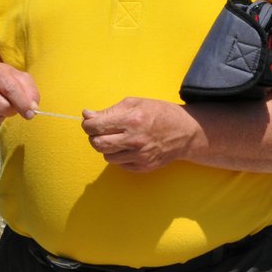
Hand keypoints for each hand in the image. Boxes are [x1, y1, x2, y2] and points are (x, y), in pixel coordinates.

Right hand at [0, 61, 40, 128]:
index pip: (10, 89)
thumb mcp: (16, 77)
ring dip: (2, 116)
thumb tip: (33, 108)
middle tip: (11, 105)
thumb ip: (29, 90)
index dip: (23, 103)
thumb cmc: (1, 80)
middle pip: (3, 107)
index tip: (30, 113)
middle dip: (12, 110)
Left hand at [81, 97, 198, 171]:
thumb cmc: (159, 113)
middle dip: (94, 137)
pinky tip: (128, 147)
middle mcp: (134, 140)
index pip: (95, 126)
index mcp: (131, 120)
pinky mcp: (143, 167)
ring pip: (107, 156)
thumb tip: (86, 115)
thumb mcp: (135, 103)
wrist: (185, 132)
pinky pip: (119, 164)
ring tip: (117, 139)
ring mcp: (139, 156)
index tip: (90, 123)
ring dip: (107, 147)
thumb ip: (109, 111)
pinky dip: (119, 156)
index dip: (88, 124)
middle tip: (100, 132)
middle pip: (97, 144)